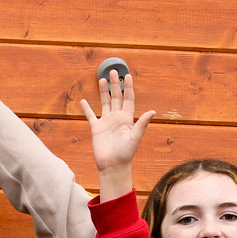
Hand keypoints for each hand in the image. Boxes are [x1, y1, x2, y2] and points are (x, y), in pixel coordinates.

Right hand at [80, 70, 154, 197]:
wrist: (113, 166)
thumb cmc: (126, 154)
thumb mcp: (135, 137)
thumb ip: (142, 123)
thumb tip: (153, 111)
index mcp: (127, 119)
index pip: (128, 99)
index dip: (128, 87)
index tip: (128, 76)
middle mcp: (117, 118)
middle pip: (116, 97)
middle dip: (115, 84)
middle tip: (113, 71)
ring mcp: (106, 123)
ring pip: (104, 103)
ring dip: (103, 91)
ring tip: (102, 79)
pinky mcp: (96, 129)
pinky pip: (91, 116)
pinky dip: (87, 108)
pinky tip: (83, 101)